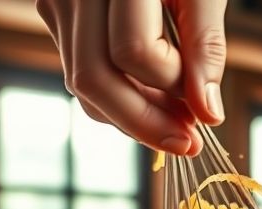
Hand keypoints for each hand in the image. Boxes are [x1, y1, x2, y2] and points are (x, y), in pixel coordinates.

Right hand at [35, 0, 227, 154]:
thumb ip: (206, 46)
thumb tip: (208, 115)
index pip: (134, 51)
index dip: (171, 85)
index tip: (202, 103)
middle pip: (93, 77)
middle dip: (143, 121)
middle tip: (186, 142)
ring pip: (81, 82)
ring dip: (130, 114)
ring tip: (173, 120)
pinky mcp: (53, 11)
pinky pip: (79, 69)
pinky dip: (116, 93)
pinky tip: (150, 96)